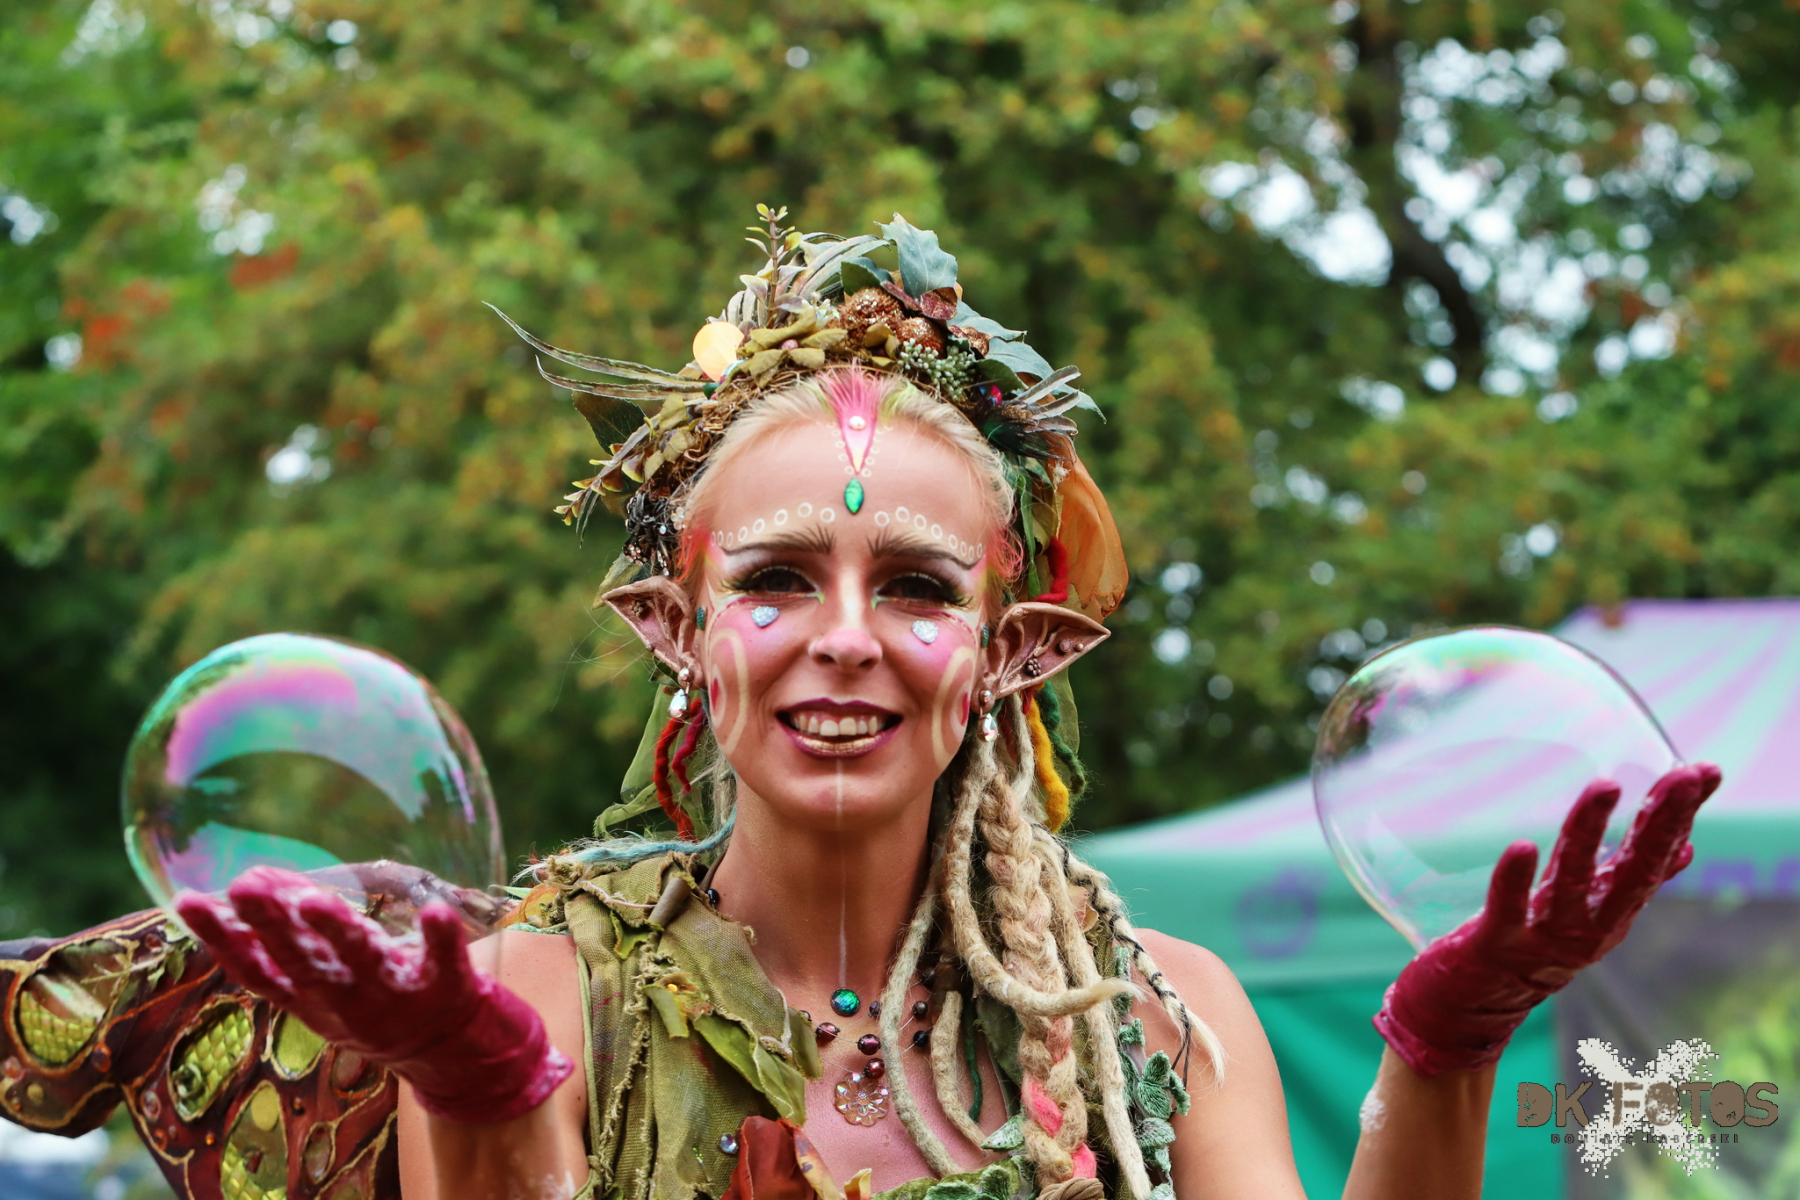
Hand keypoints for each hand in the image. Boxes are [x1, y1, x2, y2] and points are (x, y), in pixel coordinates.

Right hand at [176, 865, 571, 1123]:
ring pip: (363, 963)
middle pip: (302, 964)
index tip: (186, 901)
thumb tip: (252, 877)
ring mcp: (395, 997)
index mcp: (310, 997)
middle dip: (273, 926)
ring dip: (340, 933)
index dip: (220, 938)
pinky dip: (438, 939)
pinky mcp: (448, 989)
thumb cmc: (374, 999)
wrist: (450, 1053)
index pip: (255, 969)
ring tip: (317, 901)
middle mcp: (345, 1000)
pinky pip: (443, 963)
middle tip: (244, 885)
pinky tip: (435, 910)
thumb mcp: (325, 975)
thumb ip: (292, 931)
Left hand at [1374, 762, 1721, 1076]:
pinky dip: (1514, 880)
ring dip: (1588, 835)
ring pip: (1571, 883)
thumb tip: (1686, 848)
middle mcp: (1586, 927)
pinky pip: (1507, 909)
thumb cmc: (1528, 952)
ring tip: (1604, 788)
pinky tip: (1521, 847)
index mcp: (1608, 913)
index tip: (1704, 772)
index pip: (1653, 858)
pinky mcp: (1496, 943)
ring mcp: (1542, 937)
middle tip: (1682, 778)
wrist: (1468, 1013)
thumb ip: (1628, 881)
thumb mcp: (1588, 914)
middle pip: (1631, 873)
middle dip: (1659, 825)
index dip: (1677, 816)